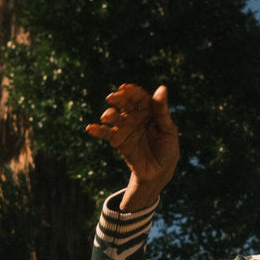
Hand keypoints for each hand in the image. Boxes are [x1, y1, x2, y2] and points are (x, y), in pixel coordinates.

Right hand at [86, 82, 179, 206]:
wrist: (159, 171)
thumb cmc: (168, 148)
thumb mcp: (168, 129)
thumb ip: (162, 111)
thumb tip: (162, 88)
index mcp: (149, 110)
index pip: (139, 97)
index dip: (132, 92)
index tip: (125, 88)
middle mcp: (135, 115)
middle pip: (124, 103)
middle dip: (118, 99)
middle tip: (112, 98)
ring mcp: (125, 127)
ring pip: (114, 116)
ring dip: (109, 114)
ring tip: (106, 117)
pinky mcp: (117, 140)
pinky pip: (106, 133)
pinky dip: (98, 130)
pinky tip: (91, 128)